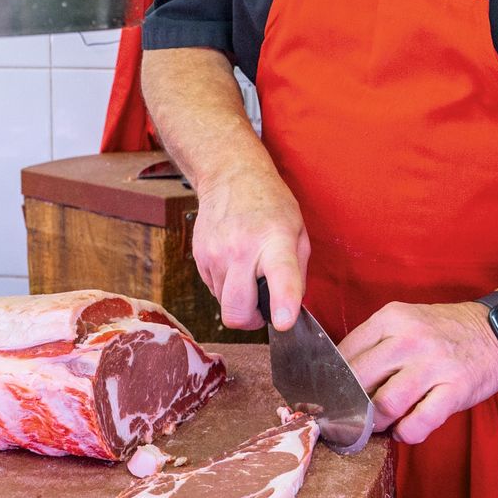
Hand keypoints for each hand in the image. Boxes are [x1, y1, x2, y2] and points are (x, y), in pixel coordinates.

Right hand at [190, 169, 308, 331]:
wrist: (231, 176)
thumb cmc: (270, 204)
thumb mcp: (298, 232)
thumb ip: (298, 273)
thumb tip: (289, 308)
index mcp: (275, 240)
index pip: (280, 275)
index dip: (283, 302)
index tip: (283, 321)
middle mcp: (242, 249)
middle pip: (237, 311)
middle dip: (251, 320)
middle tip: (262, 307)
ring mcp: (215, 254)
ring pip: (224, 305)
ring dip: (238, 299)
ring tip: (248, 272)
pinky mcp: (199, 258)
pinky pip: (213, 290)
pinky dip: (226, 287)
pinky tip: (233, 264)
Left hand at [338, 301, 497, 444]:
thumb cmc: (444, 333)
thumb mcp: (406, 322)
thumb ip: (375, 346)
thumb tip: (338, 382)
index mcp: (391, 318)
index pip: (343, 355)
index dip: (333, 384)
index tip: (332, 399)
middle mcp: (409, 338)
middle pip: (358, 381)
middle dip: (352, 407)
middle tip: (355, 418)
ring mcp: (433, 363)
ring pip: (384, 404)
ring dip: (379, 423)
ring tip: (385, 423)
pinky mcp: (455, 388)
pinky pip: (418, 423)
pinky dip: (407, 434)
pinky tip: (408, 429)